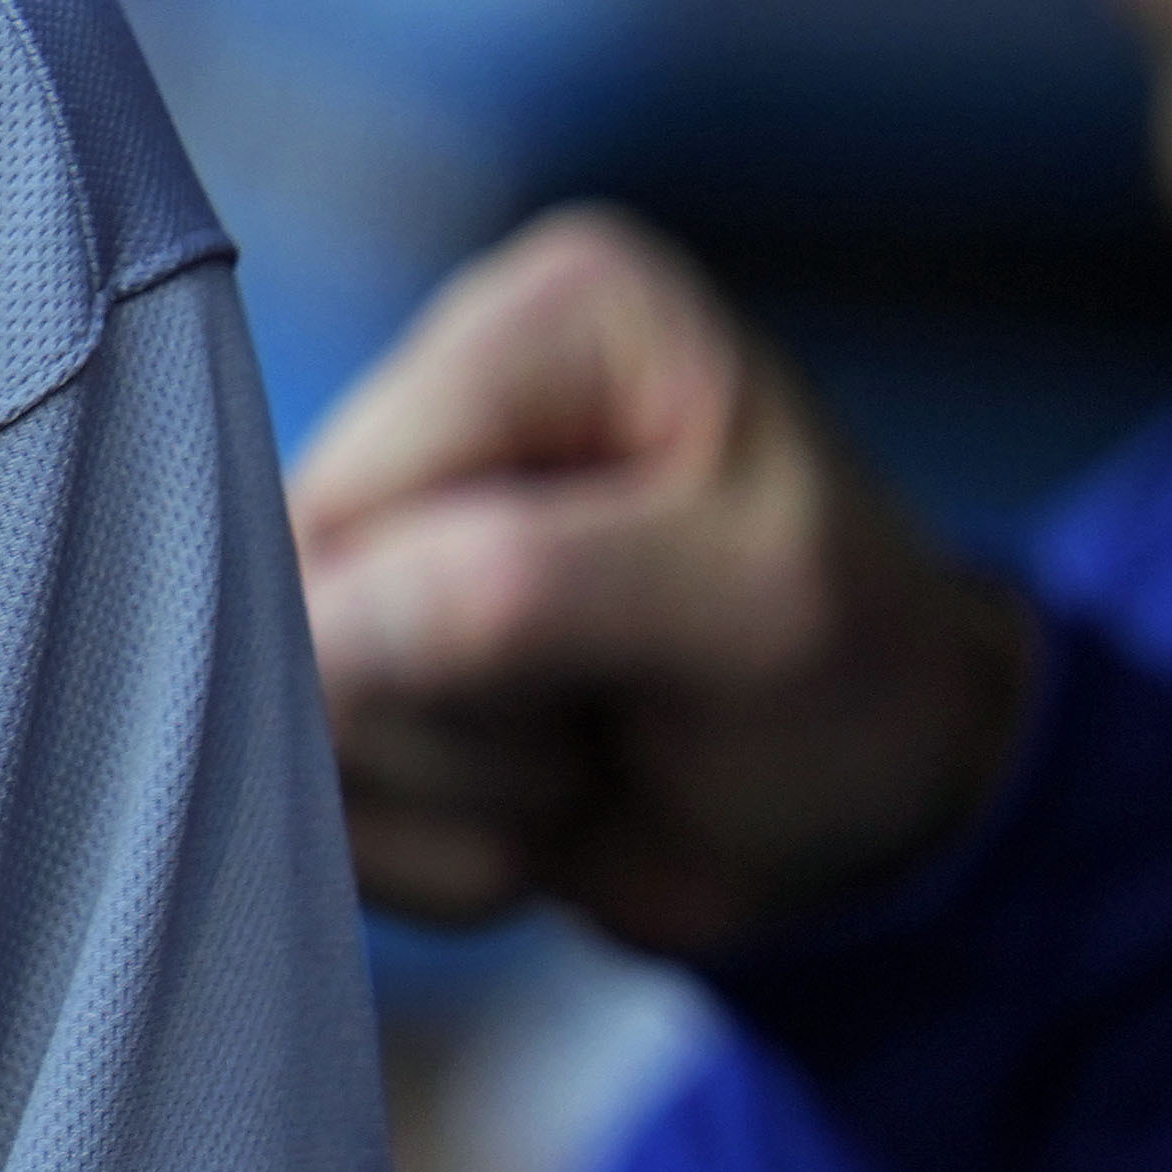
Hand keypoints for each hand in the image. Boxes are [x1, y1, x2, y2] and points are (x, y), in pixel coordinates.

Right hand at [292, 205, 1042, 954]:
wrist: (886, 825)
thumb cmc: (861, 680)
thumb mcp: (749, 610)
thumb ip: (518, 592)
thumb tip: (300, 631)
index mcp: (544, 322)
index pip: (348, 489)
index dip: (417, 623)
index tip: (585, 680)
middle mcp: (442, 401)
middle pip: (292, 599)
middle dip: (449, 717)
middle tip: (597, 728)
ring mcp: (388, 539)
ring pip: (286, 709)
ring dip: (451, 794)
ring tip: (584, 762)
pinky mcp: (362, 657)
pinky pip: (314, 791)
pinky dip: (427, 849)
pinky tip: (535, 809)